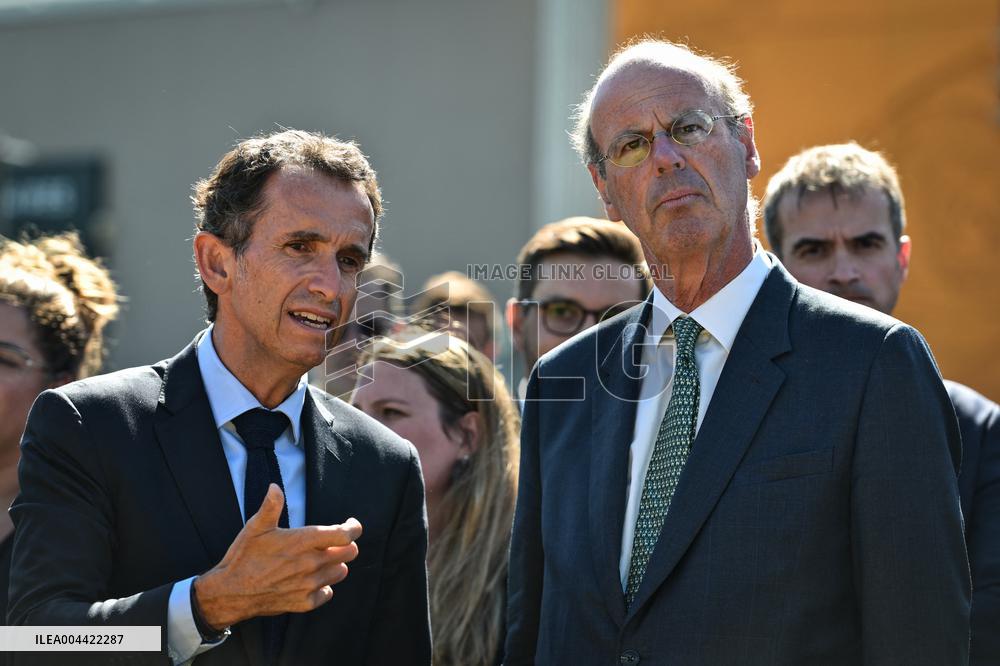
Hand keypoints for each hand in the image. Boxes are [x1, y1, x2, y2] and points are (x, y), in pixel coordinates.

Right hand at [193, 484, 361, 629]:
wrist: (230, 592)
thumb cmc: (243, 556)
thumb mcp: (255, 527)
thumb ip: (271, 506)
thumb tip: (275, 486)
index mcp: (303, 541)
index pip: (346, 535)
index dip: (354, 527)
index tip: (350, 524)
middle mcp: (311, 564)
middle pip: (350, 553)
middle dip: (345, 545)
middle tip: (331, 542)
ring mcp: (309, 585)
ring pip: (340, 572)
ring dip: (334, 565)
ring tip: (318, 560)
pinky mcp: (304, 603)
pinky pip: (327, 593)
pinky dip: (323, 586)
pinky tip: (309, 580)